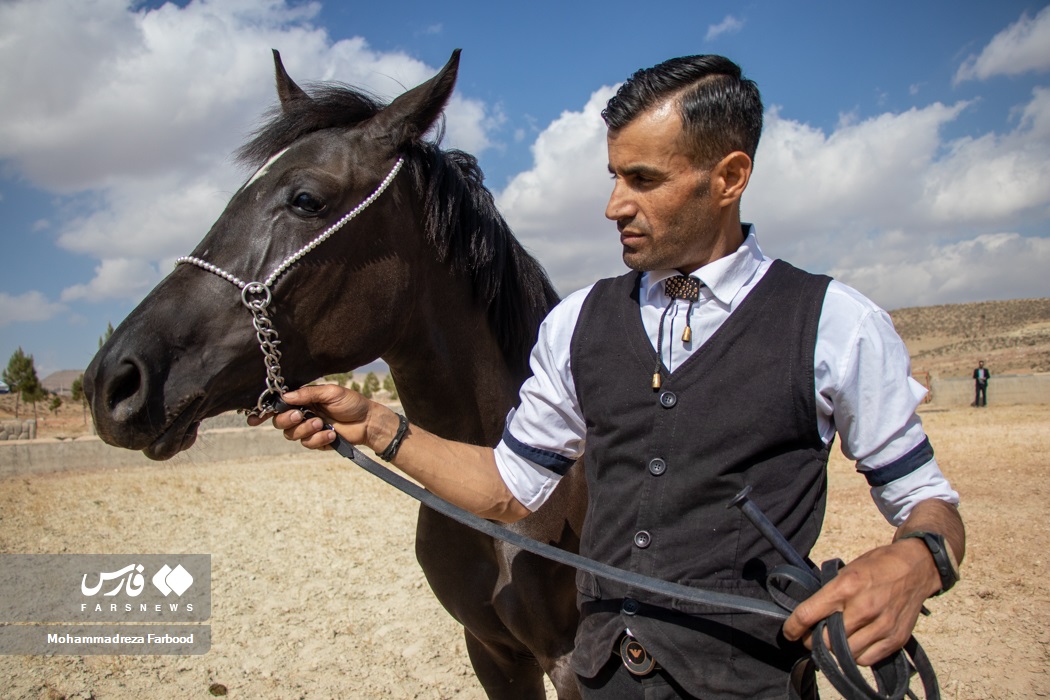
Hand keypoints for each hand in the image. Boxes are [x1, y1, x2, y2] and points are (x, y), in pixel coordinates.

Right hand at [246, 384, 373, 449]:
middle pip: (280, 422)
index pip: (279, 405)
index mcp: (303, 400)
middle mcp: (303, 414)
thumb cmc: (351, 402)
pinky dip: (319, 438)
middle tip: (301, 415)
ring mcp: (309, 429)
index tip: (256, 418)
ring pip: (292, 435)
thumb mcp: (330, 392)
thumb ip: (308, 394)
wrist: (368, 421)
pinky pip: (308, 444)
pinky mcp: (317, 441)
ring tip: (322, 423)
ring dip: (305, 429)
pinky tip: (332, 433)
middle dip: (288, 420)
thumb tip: (286, 396)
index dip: (265, 412)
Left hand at [782, 537, 938, 665]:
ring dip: (836, 650)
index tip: (789, 633)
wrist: (916, 567)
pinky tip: (855, 643)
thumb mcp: (847, 570)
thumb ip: (830, 593)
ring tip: (835, 640)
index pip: (809, 613)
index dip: (793, 627)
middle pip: (826, 641)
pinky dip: (857, 655)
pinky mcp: (896, 638)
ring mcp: (882, 625)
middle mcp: (863, 608)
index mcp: (846, 586)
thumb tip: (811, 615)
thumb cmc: (877, 566)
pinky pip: (867, 659)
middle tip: (813, 637)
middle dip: (814, 641)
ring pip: (846, 654)